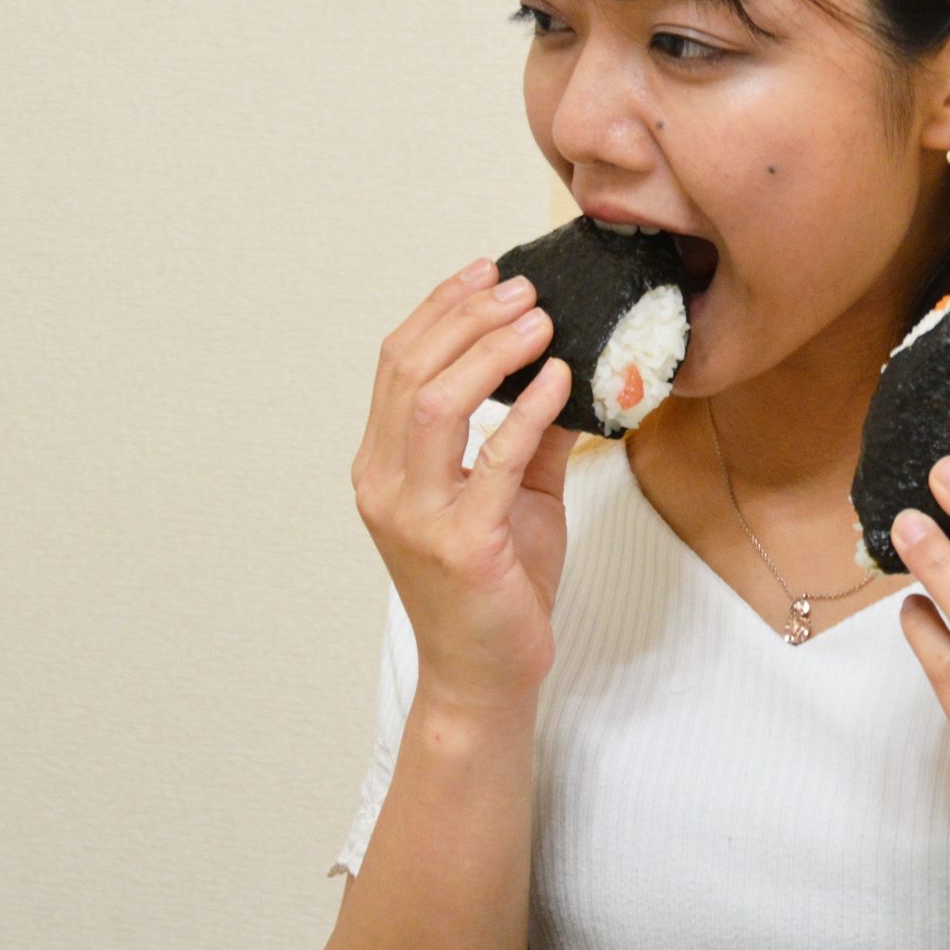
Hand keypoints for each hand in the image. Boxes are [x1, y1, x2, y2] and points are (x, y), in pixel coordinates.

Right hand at [351, 256, 581, 716]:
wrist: (486, 677)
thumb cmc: (495, 590)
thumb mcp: (511, 499)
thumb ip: (527, 438)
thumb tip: (566, 372)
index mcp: (383, 467)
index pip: (397, 365)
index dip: (439, 310)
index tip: (487, 272)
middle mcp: (384, 485)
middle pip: (410, 371)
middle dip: (467, 317)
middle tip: (523, 288)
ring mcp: (415, 516)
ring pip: (435, 403)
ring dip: (490, 350)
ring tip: (539, 319)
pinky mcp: (461, 546)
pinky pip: (493, 459)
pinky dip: (528, 410)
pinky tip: (559, 380)